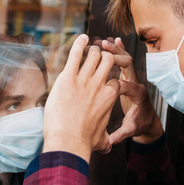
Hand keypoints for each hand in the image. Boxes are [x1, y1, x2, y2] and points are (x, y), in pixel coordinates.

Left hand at [43, 34, 119, 161]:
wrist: (68, 141)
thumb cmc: (84, 142)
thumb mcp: (101, 140)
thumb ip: (106, 140)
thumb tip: (108, 147)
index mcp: (110, 97)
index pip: (115, 80)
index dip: (111, 78)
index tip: (105, 78)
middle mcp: (100, 85)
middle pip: (108, 62)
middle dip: (104, 58)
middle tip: (98, 57)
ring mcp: (84, 79)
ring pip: (93, 55)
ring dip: (92, 50)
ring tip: (89, 48)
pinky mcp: (67, 77)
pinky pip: (75, 54)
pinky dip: (79, 43)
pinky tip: (81, 37)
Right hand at [102, 38, 163, 144]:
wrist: (148, 122)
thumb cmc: (139, 126)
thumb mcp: (130, 131)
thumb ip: (121, 135)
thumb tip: (110, 142)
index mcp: (138, 95)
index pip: (128, 85)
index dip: (116, 83)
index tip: (104, 82)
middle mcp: (137, 84)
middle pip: (128, 66)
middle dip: (116, 57)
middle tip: (103, 49)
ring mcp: (133, 79)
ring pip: (126, 60)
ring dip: (116, 51)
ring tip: (104, 42)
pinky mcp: (129, 78)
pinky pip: (124, 62)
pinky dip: (119, 51)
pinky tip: (113, 41)